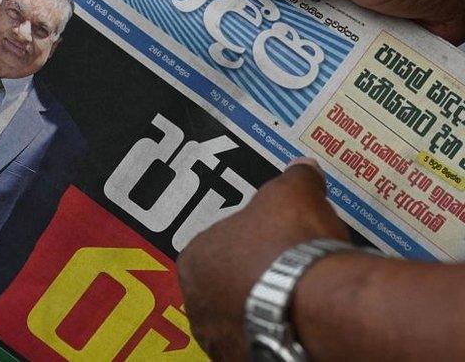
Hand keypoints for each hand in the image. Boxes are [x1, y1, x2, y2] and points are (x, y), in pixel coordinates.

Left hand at [177, 159, 348, 359]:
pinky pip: (258, 345)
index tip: (268, 244)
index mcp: (193, 260)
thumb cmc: (291, 248)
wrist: (318, 304)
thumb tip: (302, 167)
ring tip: (296, 300)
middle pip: (224, 288)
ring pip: (239, 320)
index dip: (244, 244)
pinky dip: (275, 336)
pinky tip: (299, 326)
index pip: (213, 249)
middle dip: (251, 280)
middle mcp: (197, 305)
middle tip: (285, 272)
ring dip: (260, 311)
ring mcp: (219, 340)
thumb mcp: (292, 194)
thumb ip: (293, 179)